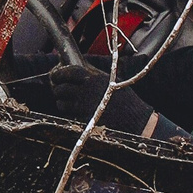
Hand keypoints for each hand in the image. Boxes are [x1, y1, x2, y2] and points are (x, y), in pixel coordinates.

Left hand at [42, 64, 160, 134]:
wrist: (135, 120)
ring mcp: (84, 106)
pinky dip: (68, 112)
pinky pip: (68, 114)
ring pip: (62, 102)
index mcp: (95, 78)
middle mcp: (87, 90)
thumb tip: (75, 72)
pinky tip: (74, 111)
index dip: (59, 74)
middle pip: (61, 88)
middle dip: (57, 89)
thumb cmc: (126, 100)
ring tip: (67, 102)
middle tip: (58, 89)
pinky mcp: (84, 119)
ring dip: (61, 102)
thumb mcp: (110, 81)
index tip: (56, 75)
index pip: (69, 71)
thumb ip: (93, 77)